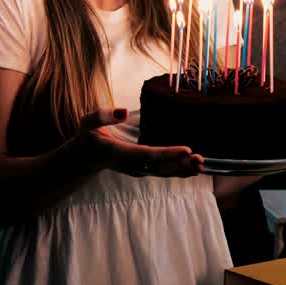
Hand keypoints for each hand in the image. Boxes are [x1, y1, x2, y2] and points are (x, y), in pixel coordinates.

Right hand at [70, 108, 204, 177]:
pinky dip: (179, 171)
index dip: (167, 153)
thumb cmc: (87, 137)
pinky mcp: (142, 170)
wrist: (83, 159)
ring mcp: (137, 170)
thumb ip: (103, 116)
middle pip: (159, 167)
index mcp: (119, 152)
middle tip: (200, 160)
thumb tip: (125, 111)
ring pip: (163, 173)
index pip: (146, 154)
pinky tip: (195, 169)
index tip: (186, 150)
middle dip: (180, 164)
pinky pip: (163, 173)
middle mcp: (130, 165)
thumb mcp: (87, 122)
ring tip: (202, 165)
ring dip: (183, 170)